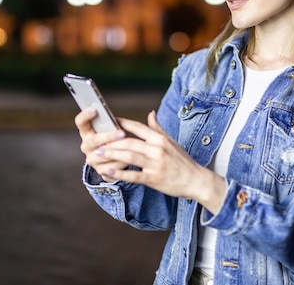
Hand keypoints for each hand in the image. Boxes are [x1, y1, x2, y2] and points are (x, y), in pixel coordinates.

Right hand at [75, 107, 128, 182]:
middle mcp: (86, 145)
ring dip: (117, 152)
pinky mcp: (100, 171)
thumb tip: (153, 114)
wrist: (119, 164)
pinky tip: (130, 162)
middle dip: (107, 136)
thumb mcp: (121, 131)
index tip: (96, 109)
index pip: (80, 122)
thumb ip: (133, 123)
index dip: (85, 115)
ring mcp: (92, 159)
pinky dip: (121, 164)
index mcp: (88, 132)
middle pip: (93, 140)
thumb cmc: (119, 141)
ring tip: (131, 149)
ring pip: (102, 155)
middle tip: (122, 133)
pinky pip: (110, 168)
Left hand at [95, 110, 226, 213]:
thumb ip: (158, 129)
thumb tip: (150, 113)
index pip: (138, 127)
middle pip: (130, 141)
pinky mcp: (154, 179)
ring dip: (112, 155)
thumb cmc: (182, 161)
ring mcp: (156, 164)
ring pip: (129, 156)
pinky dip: (119, 173)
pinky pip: (133, 175)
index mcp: (160, 139)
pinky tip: (108, 171)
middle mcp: (158, 149)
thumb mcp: (171, 142)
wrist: (196, 180)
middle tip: (97, 141)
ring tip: (98, 154)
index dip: (122, 123)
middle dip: (111, 141)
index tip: (108, 121)